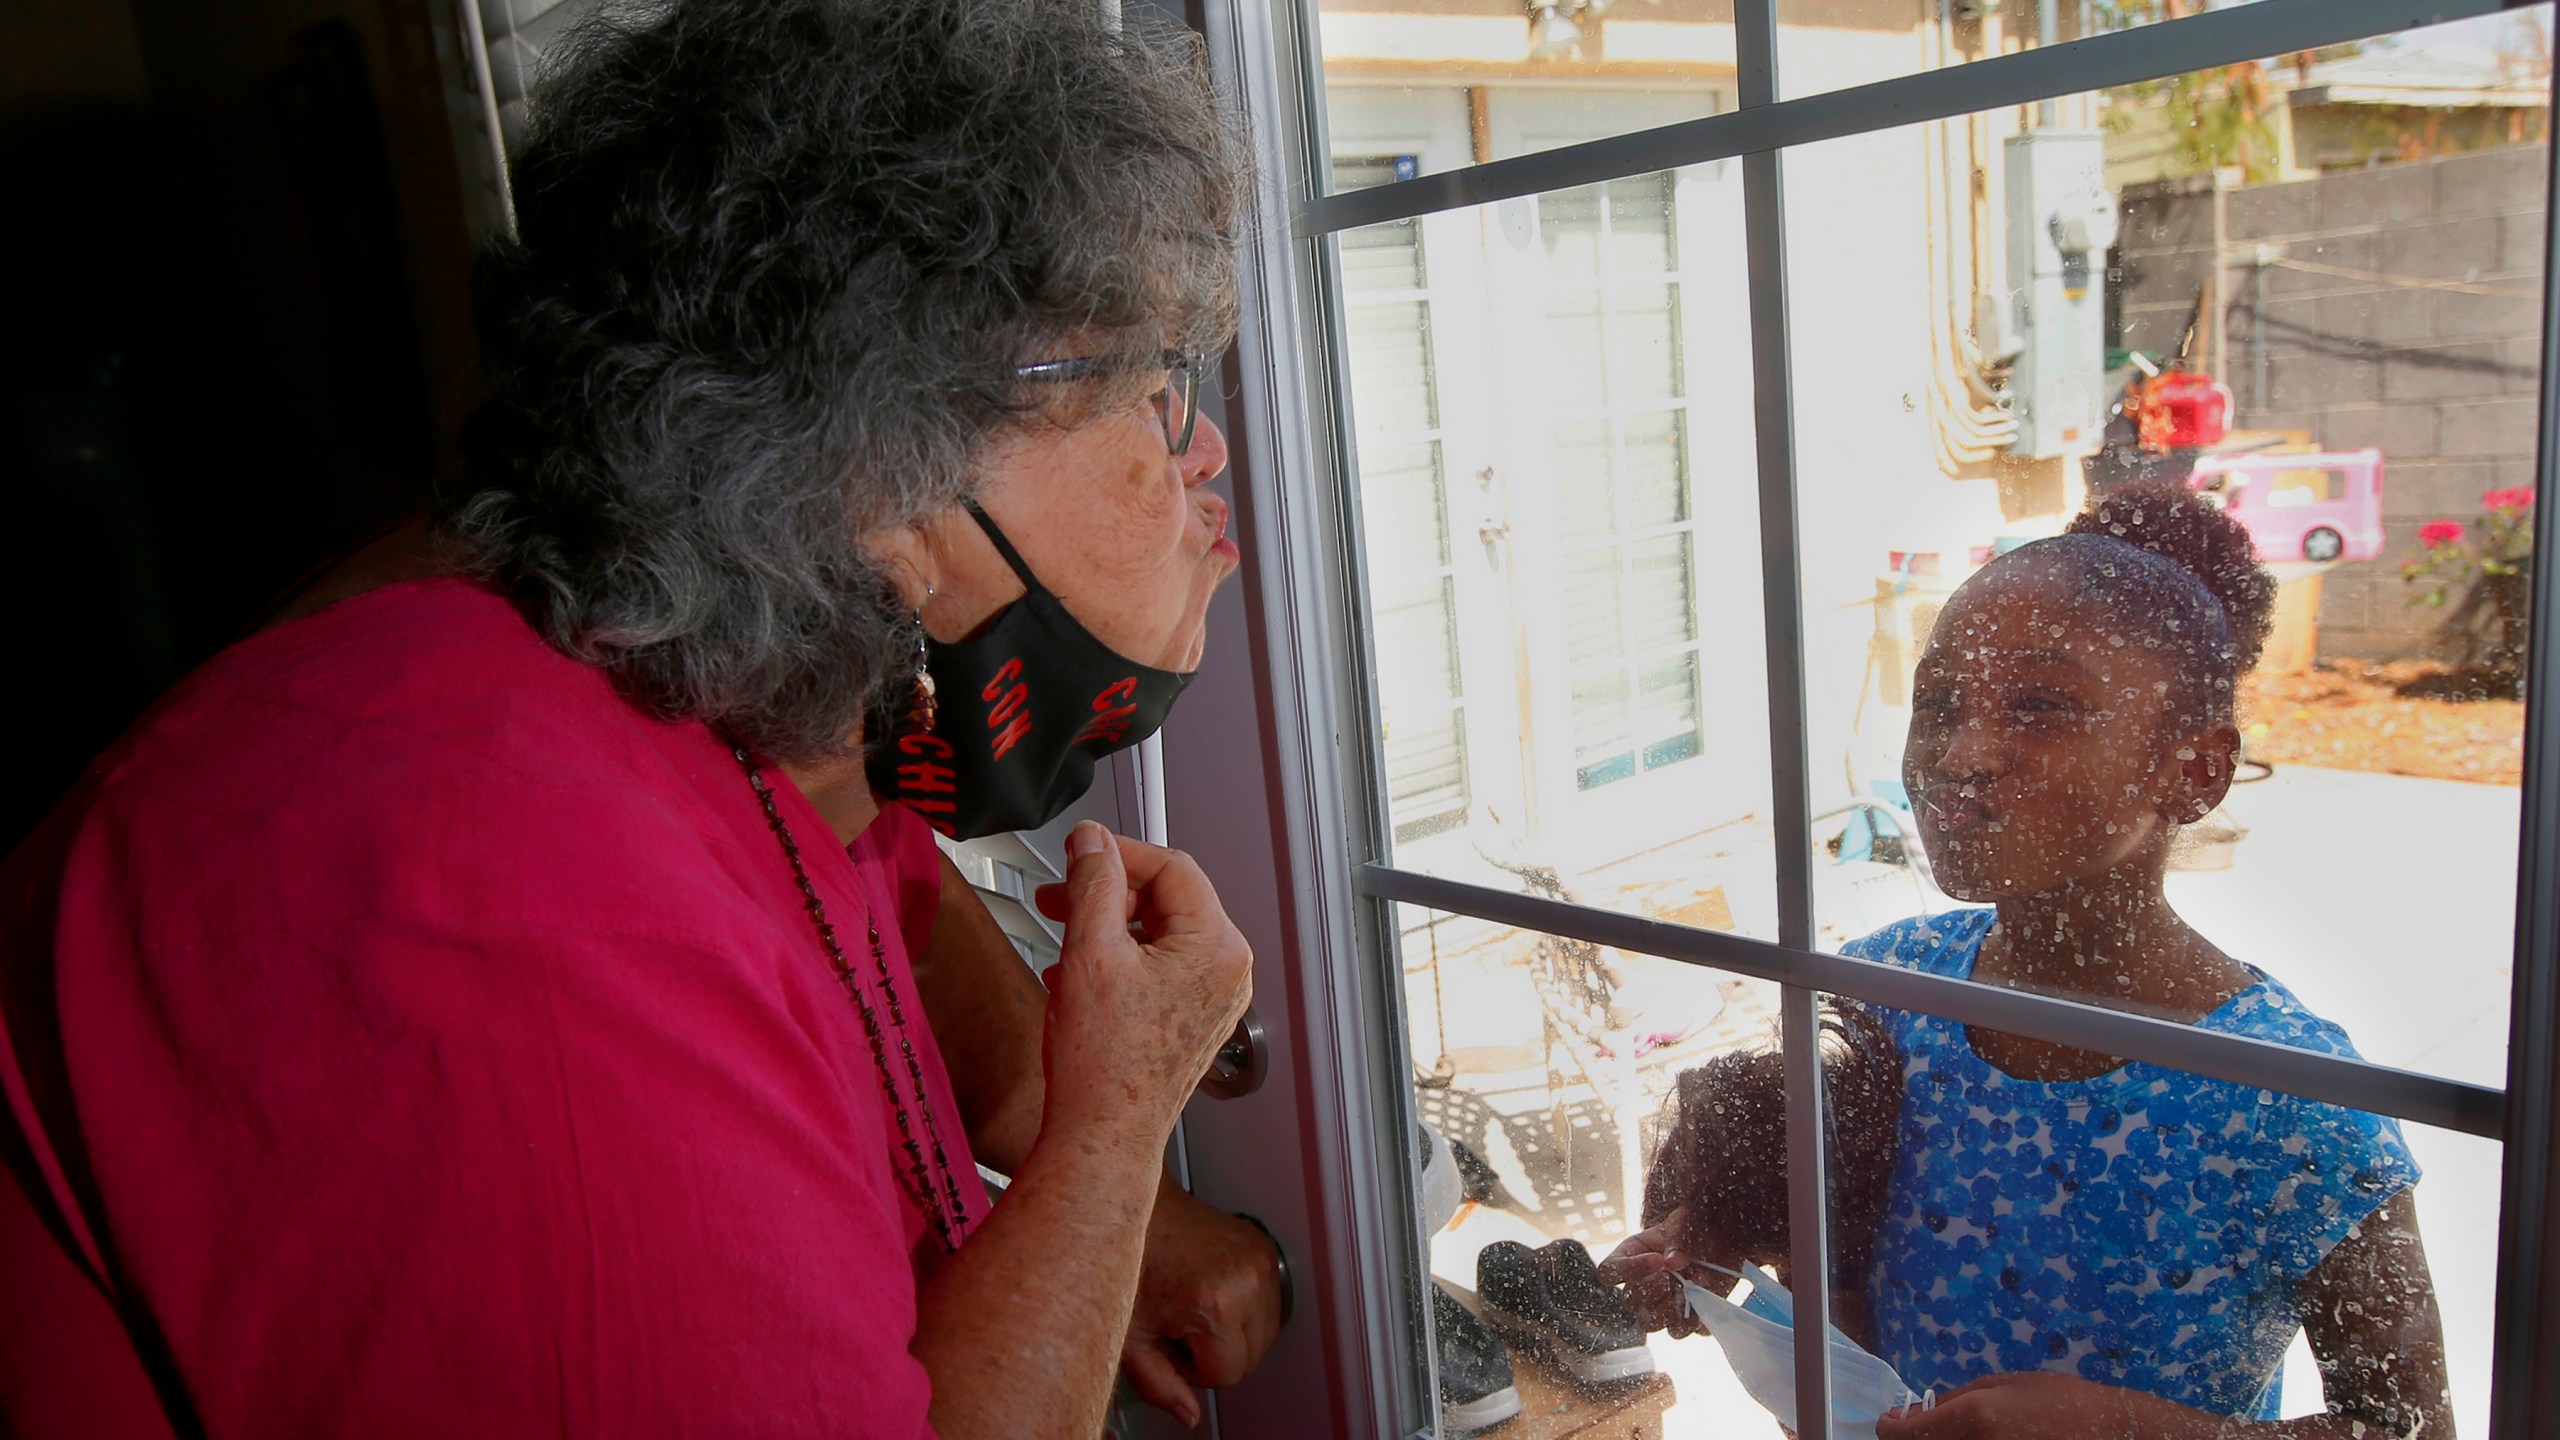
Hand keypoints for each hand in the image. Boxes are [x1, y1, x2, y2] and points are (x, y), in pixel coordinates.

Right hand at [1033, 824, 1252, 1145]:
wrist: (1102, 1134)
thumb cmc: (1103, 1065)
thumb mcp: (1090, 951)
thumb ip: (1092, 883)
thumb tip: (1092, 842)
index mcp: (1216, 946)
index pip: (1172, 866)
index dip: (1118, 852)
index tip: (1080, 851)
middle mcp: (1226, 971)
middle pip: (1166, 898)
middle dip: (1107, 893)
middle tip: (1061, 897)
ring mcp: (1212, 999)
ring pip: (1157, 934)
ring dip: (1105, 927)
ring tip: (1062, 939)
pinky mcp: (1191, 1020)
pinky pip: (1158, 968)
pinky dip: (1117, 961)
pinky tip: (1076, 976)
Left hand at [1118, 1188, 1285, 1428]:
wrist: (1135, 1206)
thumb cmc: (1128, 1260)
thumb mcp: (1130, 1338)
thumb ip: (1159, 1386)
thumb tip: (1189, 1415)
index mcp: (1216, 1304)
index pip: (1227, 1374)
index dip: (1193, 1370)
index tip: (1170, 1344)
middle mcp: (1248, 1281)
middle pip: (1251, 1358)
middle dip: (1214, 1354)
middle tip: (1178, 1326)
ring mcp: (1260, 1261)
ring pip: (1264, 1334)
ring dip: (1232, 1333)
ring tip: (1193, 1307)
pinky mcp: (1264, 1249)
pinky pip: (1267, 1304)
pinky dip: (1243, 1309)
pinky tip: (1209, 1292)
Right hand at [1594, 1206, 1729, 1337]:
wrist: (1721, 1244)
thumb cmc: (1694, 1229)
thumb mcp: (1684, 1222)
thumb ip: (1677, 1237)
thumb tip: (1673, 1262)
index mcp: (1631, 1256)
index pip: (1609, 1272)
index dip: (1628, 1270)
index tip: (1658, 1260)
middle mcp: (1640, 1285)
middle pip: (1629, 1300)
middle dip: (1653, 1289)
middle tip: (1674, 1276)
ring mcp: (1659, 1306)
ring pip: (1648, 1323)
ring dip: (1668, 1309)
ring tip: (1688, 1290)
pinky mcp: (1682, 1319)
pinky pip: (1678, 1331)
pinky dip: (1691, 1320)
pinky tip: (1702, 1301)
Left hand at [1874, 1372, 2209, 1439]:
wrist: (2110, 1432)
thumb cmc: (2059, 1400)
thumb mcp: (2006, 1384)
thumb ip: (1959, 1398)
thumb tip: (1923, 1411)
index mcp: (1975, 1417)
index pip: (1908, 1434)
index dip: (1891, 1427)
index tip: (1889, 1421)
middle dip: (1917, 1438)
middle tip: (1919, 1425)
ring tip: (1960, 1431)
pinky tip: (1982, 1438)